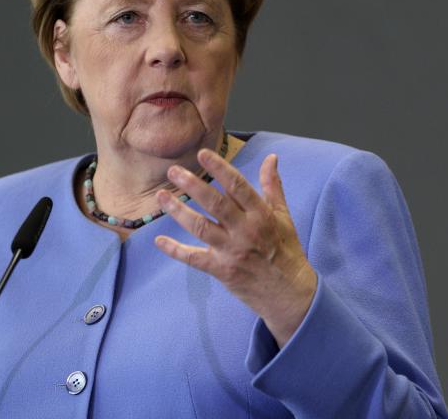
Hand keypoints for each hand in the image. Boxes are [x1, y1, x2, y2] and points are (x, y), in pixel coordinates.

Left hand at [154, 150, 316, 347]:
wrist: (288, 292)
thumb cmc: (286, 249)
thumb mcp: (283, 215)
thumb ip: (273, 185)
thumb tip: (271, 158)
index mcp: (262, 215)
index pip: (238, 186)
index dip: (220, 169)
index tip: (202, 154)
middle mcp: (246, 231)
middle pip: (215, 204)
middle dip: (193, 185)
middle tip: (173, 170)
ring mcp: (232, 251)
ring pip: (201, 227)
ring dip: (179, 211)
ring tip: (161, 196)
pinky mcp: (222, 270)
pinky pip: (194, 259)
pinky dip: (175, 250)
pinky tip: (159, 240)